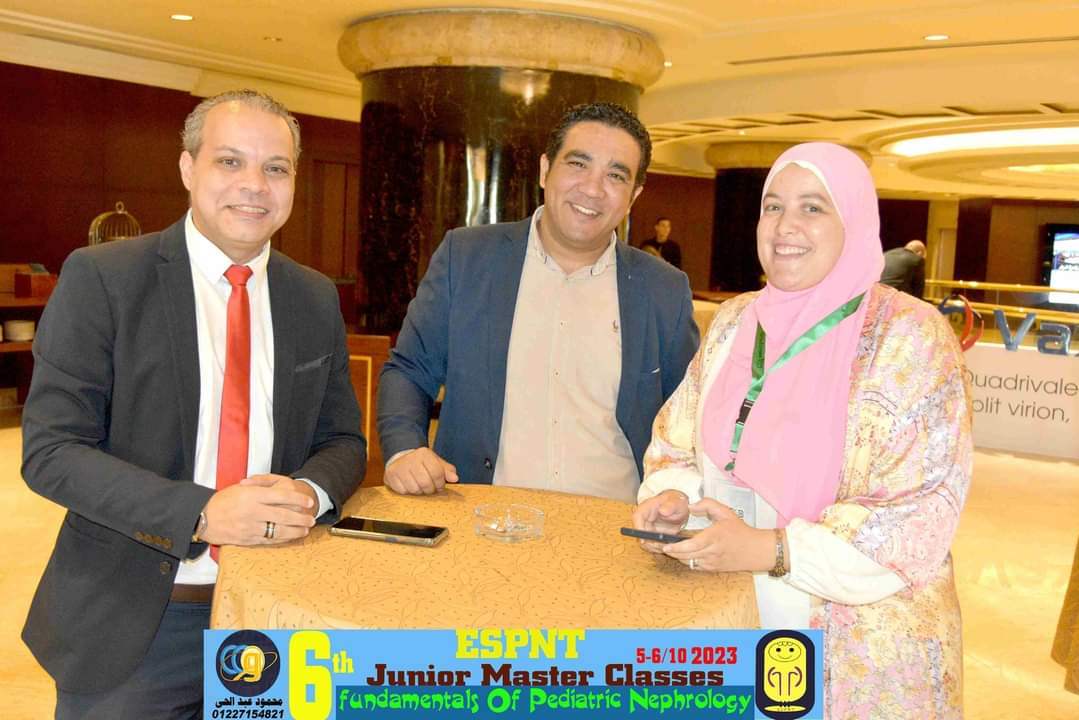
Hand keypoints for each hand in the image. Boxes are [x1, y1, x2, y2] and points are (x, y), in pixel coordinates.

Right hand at [200, 475, 316, 545]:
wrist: (203, 518)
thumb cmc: (224, 500)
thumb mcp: (242, 487)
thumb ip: (262, 487)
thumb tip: (283, 487)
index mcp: (252, 496)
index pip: (280, 496)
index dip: (298, 499)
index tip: (309, 501)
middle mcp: (252, 512)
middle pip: (283, 516)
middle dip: (301, 518)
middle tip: (312, 518)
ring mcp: (250, 527)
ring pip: (278, 531)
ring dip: (295, 531)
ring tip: (305, 529)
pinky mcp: (247, 540)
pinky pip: (269, 540)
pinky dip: (283, 539)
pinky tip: (291, 537)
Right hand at [383, 448, 457, 494]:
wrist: (400, 458)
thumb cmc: (421, 463)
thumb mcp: (436, 463)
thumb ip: (448, 470)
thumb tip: (455, 478)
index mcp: (424, 454)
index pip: (437, 473)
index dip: (440, 484)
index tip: (439, 486)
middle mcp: (411, 459)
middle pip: (426, 483)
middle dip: (430, 490)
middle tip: (429, 489)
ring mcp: (400, 467)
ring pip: (414, 489)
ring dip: (419, 491)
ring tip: (419, 486)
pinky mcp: (391, 475)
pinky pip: (403, 491)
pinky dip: (408, 492)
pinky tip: (409, 485)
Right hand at [631, 489, 689, 553]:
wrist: (679, 507)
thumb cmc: (676, 502)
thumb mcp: (676, 502)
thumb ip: (670, 506)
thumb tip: (662, 511)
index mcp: (647, 507)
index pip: (637, 517)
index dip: (638, 529)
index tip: (644, 539)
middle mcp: (644, 518)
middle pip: (639, 532)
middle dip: (648, 542)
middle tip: (660, 546)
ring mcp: (647, 527)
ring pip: (644, 541)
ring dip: (653, 547)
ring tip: (666, 547)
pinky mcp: (652, 535)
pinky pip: (651, 544)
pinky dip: (658, 548)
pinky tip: (667, 547)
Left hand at [660, 498, 774, 572]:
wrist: (756, 550)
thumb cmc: (741, 531)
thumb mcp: (726, 512)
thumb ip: (707, 504)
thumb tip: (691, 506)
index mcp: (715, 537)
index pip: (693, 546)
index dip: (677, 547)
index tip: (665, 545)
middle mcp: (712, 552)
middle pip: (687, 556)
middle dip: (672, 552)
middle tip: (661, 546)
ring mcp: (712, 562)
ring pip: (689, 563)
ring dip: (678, 557)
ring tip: (669, 549)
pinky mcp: (713, 569)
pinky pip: (695, 566)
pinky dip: (687, 561)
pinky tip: (682, 554)